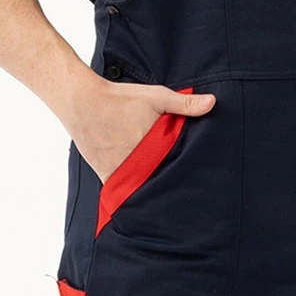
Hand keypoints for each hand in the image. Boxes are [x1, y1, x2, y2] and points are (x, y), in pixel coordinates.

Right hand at [73, 80, 216, 183]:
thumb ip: (185, 103)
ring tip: (161, 195)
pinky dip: (129, 192)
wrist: (83, 102)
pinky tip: (138, 197)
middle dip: (169, 182)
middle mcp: (138, 163)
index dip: (185, 174)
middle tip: (182, 193)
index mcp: (154, 148)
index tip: (195, 181)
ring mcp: (121, 171)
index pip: (176, 168)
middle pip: (159, 180)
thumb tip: (212, 103)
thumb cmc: (120, 99)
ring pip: (141, 187)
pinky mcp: (107, 174)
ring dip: (149, 188)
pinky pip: (121, 189)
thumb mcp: (156, 97)